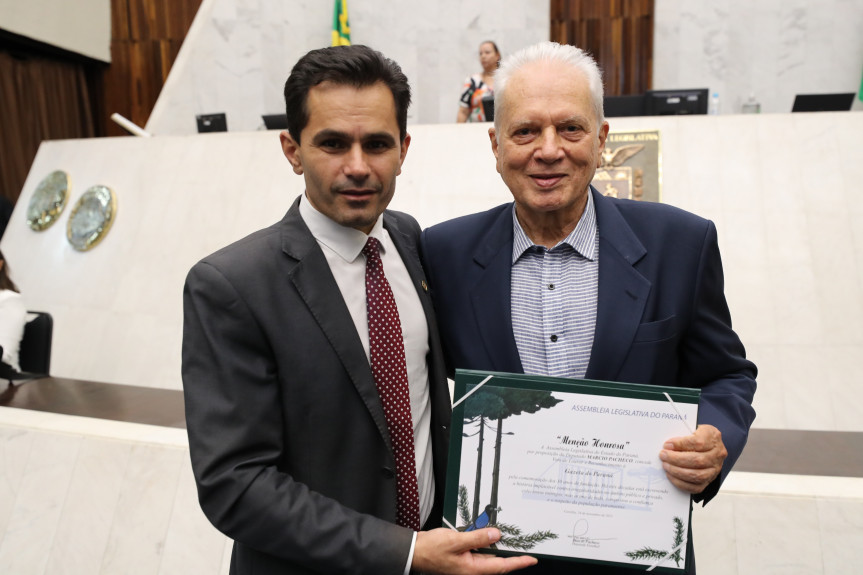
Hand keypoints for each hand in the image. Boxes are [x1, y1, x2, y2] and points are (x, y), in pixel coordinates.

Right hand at [412, 527, 537, 573]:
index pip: (501, 566)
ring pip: (487, 557)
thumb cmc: (431, 549)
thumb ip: (477, 538)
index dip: (518, 563)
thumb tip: (496, 535)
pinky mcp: (462, 560)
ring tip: (505, 538)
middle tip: (522, 546)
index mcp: (472, 569)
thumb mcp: (456, 540)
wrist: (414, 552)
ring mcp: (466, 566)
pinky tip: (485, 537)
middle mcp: (471, 570)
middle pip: (496, 563)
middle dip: (509, 555)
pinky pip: (478, 554)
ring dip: (496, 549)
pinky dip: (484, 546)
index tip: (532, 559)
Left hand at [660, 424, 726, 493]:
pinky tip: (671, 476)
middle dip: (676, 459)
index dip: (681, 444)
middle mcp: (717, 454)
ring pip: (697, 475)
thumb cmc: (698, 435)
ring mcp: (715, 469)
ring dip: (677, 471)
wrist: (710, 445)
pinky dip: (681, 483)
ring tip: (665, 465)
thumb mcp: (692, 427)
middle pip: (697, 460)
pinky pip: (696, 487)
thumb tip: (668, 445)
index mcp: (713, 437)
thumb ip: (682, 434)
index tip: (667, 445)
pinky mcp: (709, 481)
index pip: (698, 442)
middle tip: (663, 455)